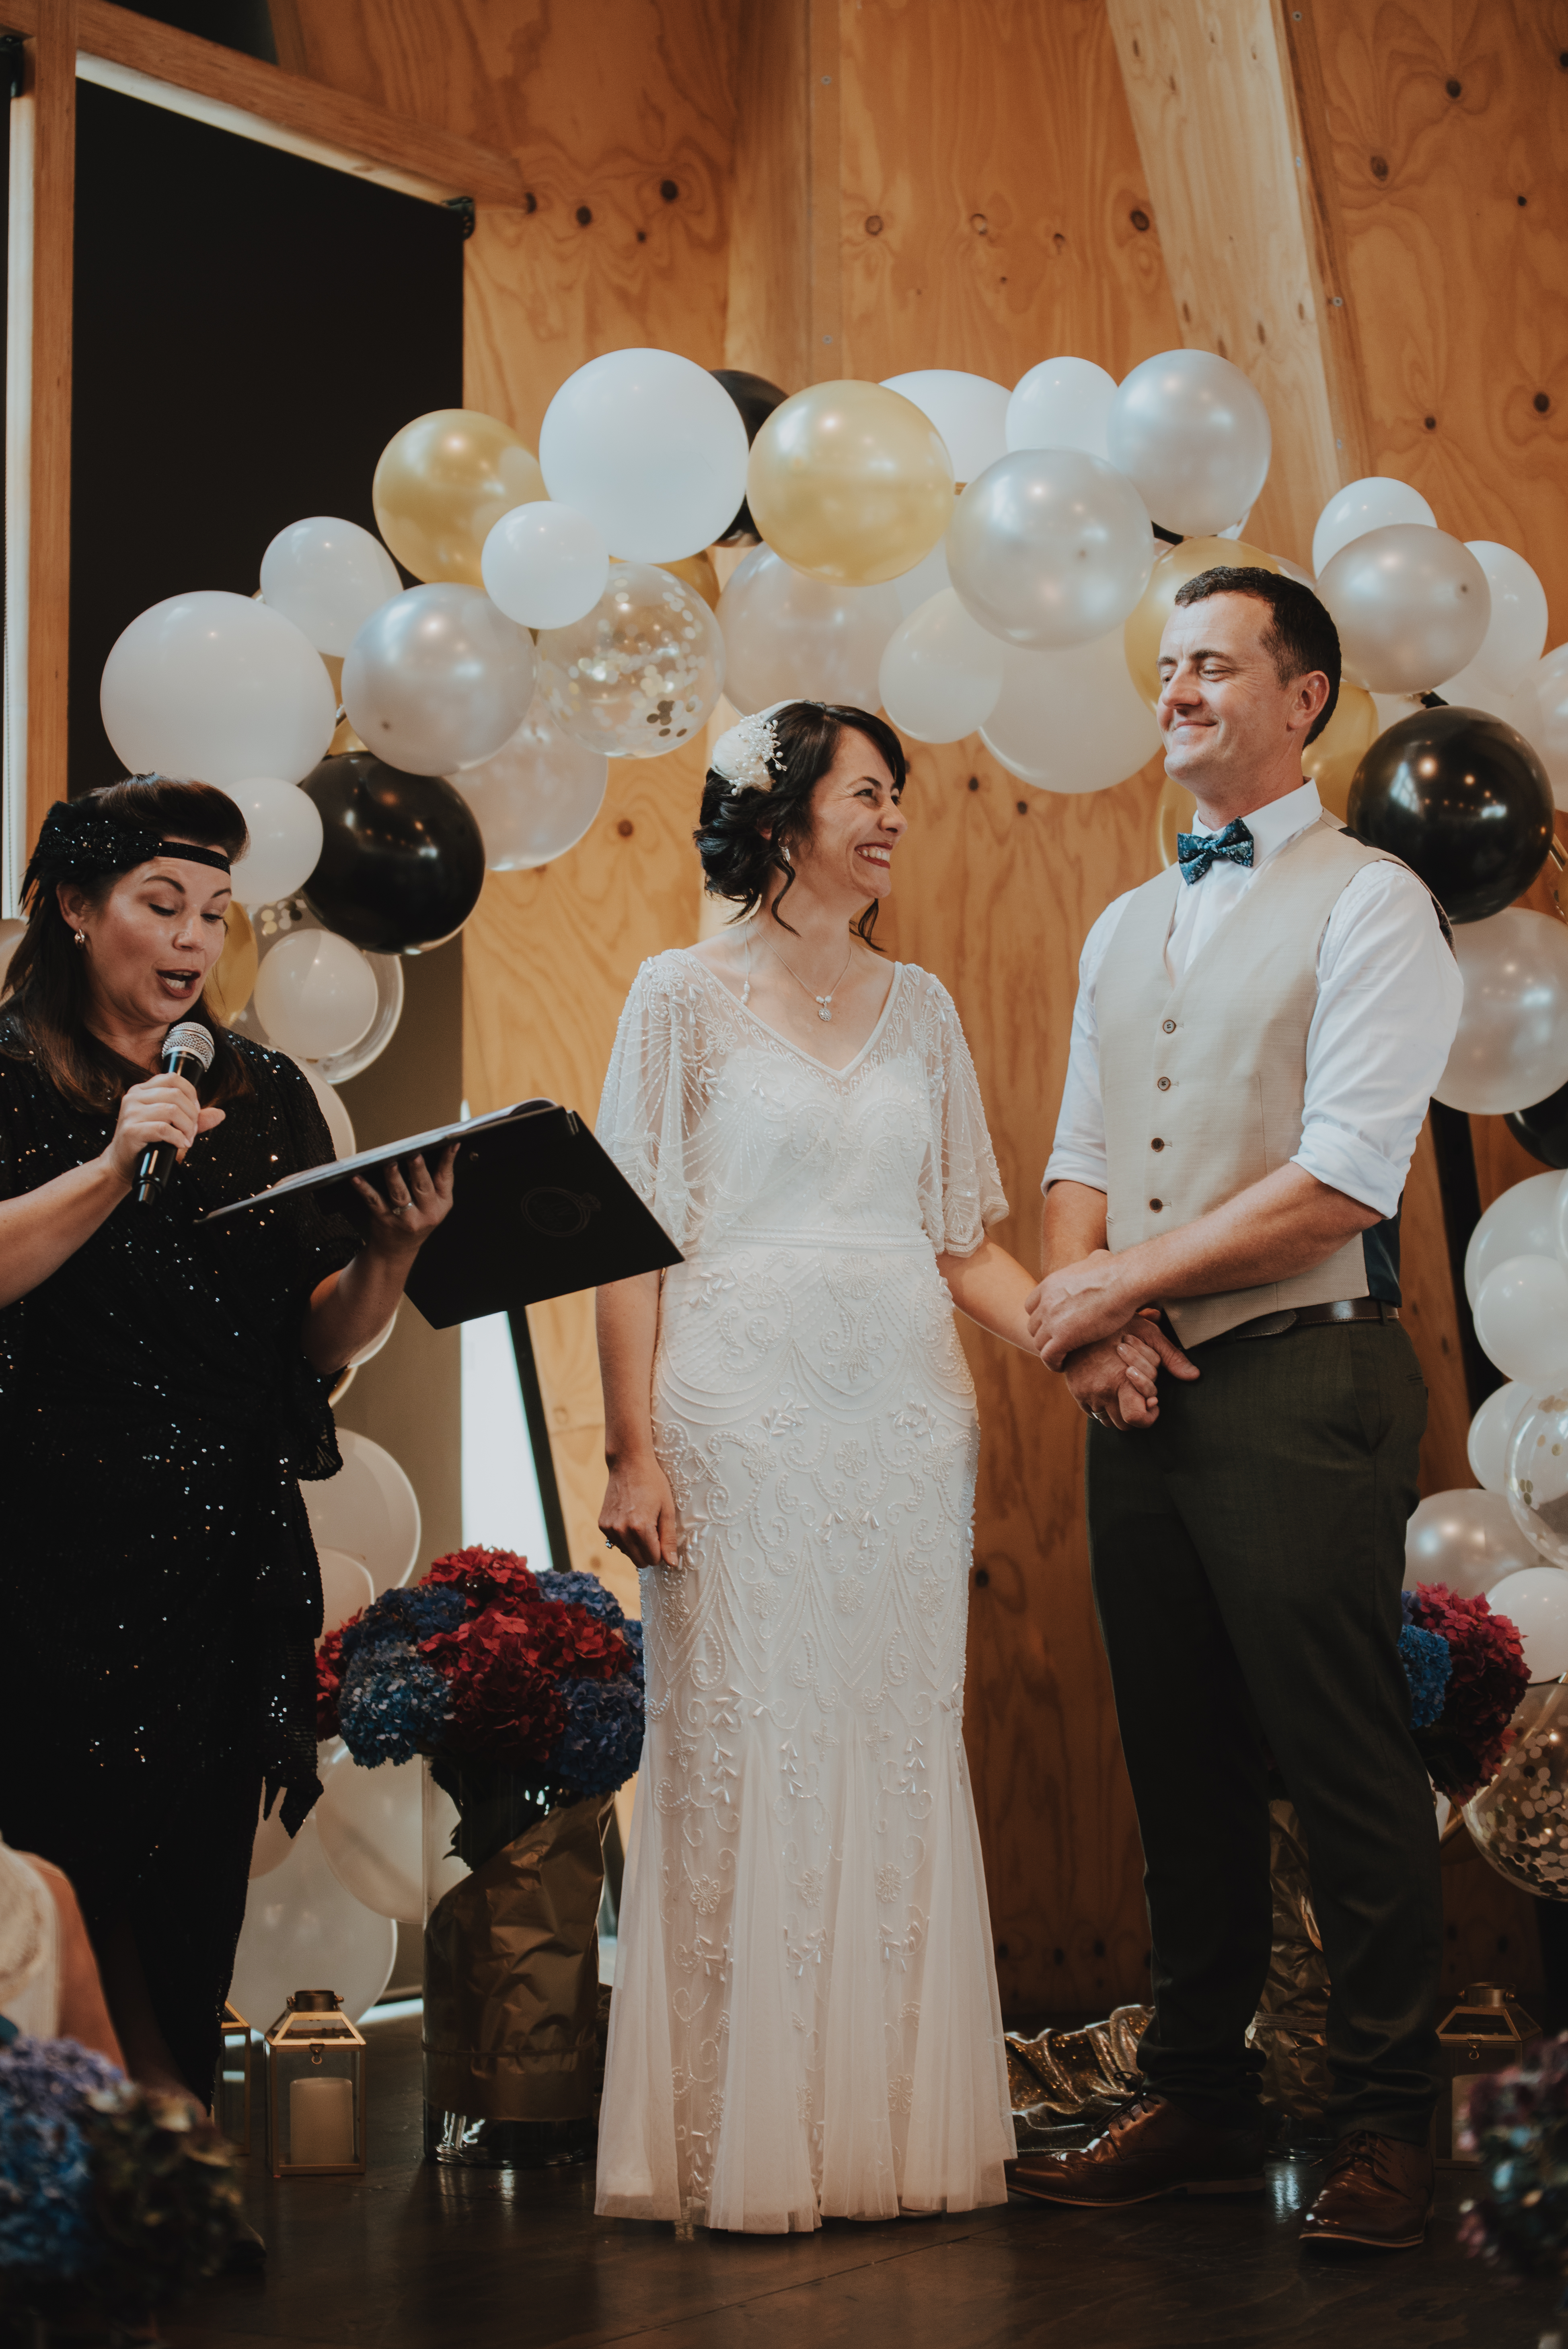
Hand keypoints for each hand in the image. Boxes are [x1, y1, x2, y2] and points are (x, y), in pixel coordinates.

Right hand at [103, 1072, 223, 1187]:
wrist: (123, 1163)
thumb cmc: (148, 1143)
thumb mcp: (172, 1126)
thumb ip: (195, 1118)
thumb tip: (220, 1114)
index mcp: (142, 1090)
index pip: (173, 1078)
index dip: (191, 1093)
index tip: (196, 1111)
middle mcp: (134, 1097)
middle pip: (175, 1094)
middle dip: (192, 1114)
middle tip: (192, 1131)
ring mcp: (130, 1113)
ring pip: (171, 1110)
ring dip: (186, 1127)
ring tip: (186, 1139)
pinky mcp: (130, 1130)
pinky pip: (163, 1129)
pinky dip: (177, 1137)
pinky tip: (180, 1144)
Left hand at [353, 1145, 456, 1257]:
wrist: (397, 1250)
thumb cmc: (416, 1222)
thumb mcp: (435, 1206)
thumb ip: (436, 1183)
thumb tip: (435, 1150)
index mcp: (441, 1204)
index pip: (445, 1178)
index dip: (448, 1160)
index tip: (450, 1143)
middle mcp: (425, 1213)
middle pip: (423, 1187)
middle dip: (418, 1170)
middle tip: (415, 1155)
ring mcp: (404, 1218)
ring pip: (399, 1194)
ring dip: (394, 1178)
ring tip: (390, 1163)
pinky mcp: (384, 1219)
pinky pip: (373, 1201)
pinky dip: (364, 1188)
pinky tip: (357, 1178)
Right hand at [600, 1451, 681, 1570]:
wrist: (628, 1463)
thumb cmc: (653, 1483)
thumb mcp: (667, 1510)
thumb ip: (669, 1539)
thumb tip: (672, 1564)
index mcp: (640, 1528)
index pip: (653, 1559)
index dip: (661, 1552)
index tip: (663, 1537)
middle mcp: (621, 1531)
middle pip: (639, 1561)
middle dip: (649, 1552)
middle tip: (654, 1531)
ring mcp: (609, 1528)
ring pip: (627, 1554)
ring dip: (636, 1546)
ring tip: (641, 1522)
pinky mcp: (602, 1525)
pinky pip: (617, 1543)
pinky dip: (625, 1537)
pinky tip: (630, 1519)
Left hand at [1027, 1248, 1144, 1368]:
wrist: (1125, 1281)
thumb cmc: (1118, 1271)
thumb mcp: (1096, 1260)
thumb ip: (1089, 1263)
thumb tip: (1098, 1258)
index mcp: (1050, 1284)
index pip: (1031, 1305)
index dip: (1041, 1317)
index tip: (1054, 1326)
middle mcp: (1046, 1301)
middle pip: (1033, 1325)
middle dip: (1044, 1335)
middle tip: (1059, 1344)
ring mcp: (1052, 1320)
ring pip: (1039, 1343)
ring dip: (1050, 1351)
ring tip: (1062, 1357)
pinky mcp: (1062, 1338)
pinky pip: (1048, 1357)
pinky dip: (1054, 1363)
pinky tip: (1063, 1365)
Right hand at [1064, 1314, 1198, 1431]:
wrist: (1076, 1319)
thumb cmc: (1116, 1323)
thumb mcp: (1147, 1333)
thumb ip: (1170, 1357)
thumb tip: (1194, 1375)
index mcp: (1120, 1379)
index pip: (1136, 1418)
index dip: (1149, 1416)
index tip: (1153, 1402)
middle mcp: (1101, 1391)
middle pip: (1124, 1424)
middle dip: (1135, 1412)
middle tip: (1139, 1393)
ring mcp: (1086, 1394)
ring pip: (1108, 1420)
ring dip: (1119, 1409)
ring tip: (1123, 1388)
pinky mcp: (1076, 1393)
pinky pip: (1093, 1412)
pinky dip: (1103, 1404)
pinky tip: (1108, 1384)